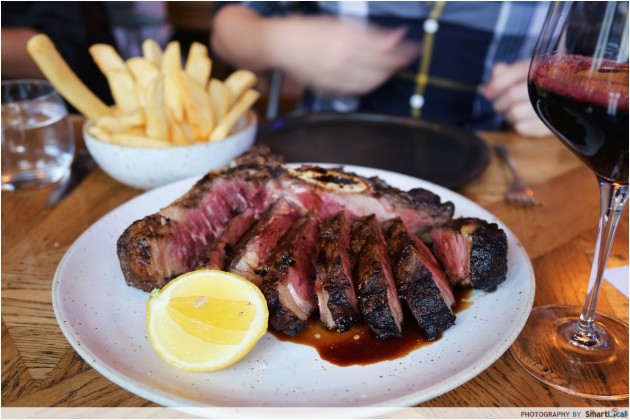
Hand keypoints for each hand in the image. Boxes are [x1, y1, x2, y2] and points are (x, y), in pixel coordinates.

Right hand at [270, 17, 419, 94]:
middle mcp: (341, 58)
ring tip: (389, 68)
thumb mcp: (341, 24)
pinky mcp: (329, 87)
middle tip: (405, 59)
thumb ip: (370, 32)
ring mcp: (335, 75)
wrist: (282, 45)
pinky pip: (356, 90)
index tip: (412, 49)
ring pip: (370, 81)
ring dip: (384, 76)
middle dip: (396, 64)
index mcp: (345, 38)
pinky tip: (372, 77)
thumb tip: (397, 37)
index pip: (383, 48)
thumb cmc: (311, 29)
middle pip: (380, 66)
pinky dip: (369, 84)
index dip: (401, 50)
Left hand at [484, 60, 551, 136]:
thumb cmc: (539, 86)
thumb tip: (491, 81)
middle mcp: (551, 83)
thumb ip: (505, 73)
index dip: (498, 83)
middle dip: (499, 102)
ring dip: (508, 115)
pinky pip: (522, 128)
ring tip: (513, 112)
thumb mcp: (524, 74)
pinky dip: (517, 125)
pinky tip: (523, 120)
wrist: (572, 99)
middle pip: (512, 94)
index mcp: (544, 67)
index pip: (517, 71)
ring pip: (514, 113)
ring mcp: (554, 105)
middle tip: (499, 105)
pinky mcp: (553, 124)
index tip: (487, 93)